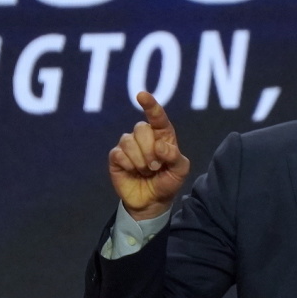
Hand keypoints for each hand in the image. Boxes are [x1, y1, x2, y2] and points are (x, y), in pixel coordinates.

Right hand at [108, 92, 189, 219]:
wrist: (152, 202)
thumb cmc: (168, 182)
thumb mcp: (180, 171)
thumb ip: (175, 156)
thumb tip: (159, 146)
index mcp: (162, 135)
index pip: (157, 117)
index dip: (150, 105)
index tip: (141, 95)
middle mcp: (145, 136)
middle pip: (141, 129)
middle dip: (149, 150)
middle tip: (156, 167)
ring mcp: (129, 145)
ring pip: (128, 141)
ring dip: (140, 160)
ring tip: (145, 171)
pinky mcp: (116, 157)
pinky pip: (118, 153)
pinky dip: (128, 165)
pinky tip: (132, 172)